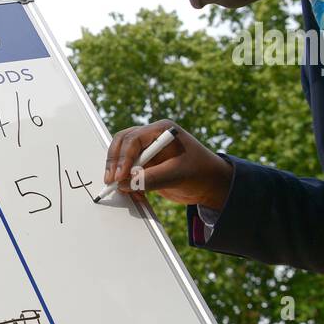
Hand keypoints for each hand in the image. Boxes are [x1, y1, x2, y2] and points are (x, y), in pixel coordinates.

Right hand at [103, 119, 233, 208]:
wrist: (211, 184)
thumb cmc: (201, 172)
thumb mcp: (178, 175)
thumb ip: (152, 178)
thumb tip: (126, 184)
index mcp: (161, 130)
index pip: (134, 139)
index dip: (124, 157)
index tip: (120, 175)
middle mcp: (151, 137)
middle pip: (122, 144)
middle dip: (115, 163)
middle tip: (112, 181)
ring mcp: (147, 151)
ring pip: (121, 158)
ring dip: (118, 174)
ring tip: (120, 189)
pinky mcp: (145, 165)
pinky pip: (128, 172)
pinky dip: (126, 183)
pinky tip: (132, 193)